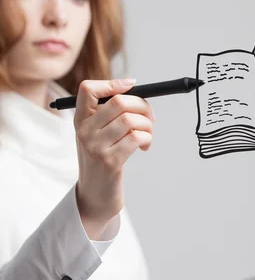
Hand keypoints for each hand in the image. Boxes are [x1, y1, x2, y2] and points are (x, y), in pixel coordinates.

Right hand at [74, 78, 154, 223]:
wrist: (95, 196)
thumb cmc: (102, 160)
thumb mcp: (97, 135)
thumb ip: (109, 115)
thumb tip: (138, 95)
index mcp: (80, 120)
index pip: (87, 89)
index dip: (112, 83)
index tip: (132, 85)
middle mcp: (84, 131)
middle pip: (118, 102)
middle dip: (143, 105)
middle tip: (150, 117)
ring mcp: (96, 146)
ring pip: (131, 119)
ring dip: (148, 125)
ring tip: (147, 135)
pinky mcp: (110, 161)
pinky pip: (137, 137)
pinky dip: (147, 138)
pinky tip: (144, 146)